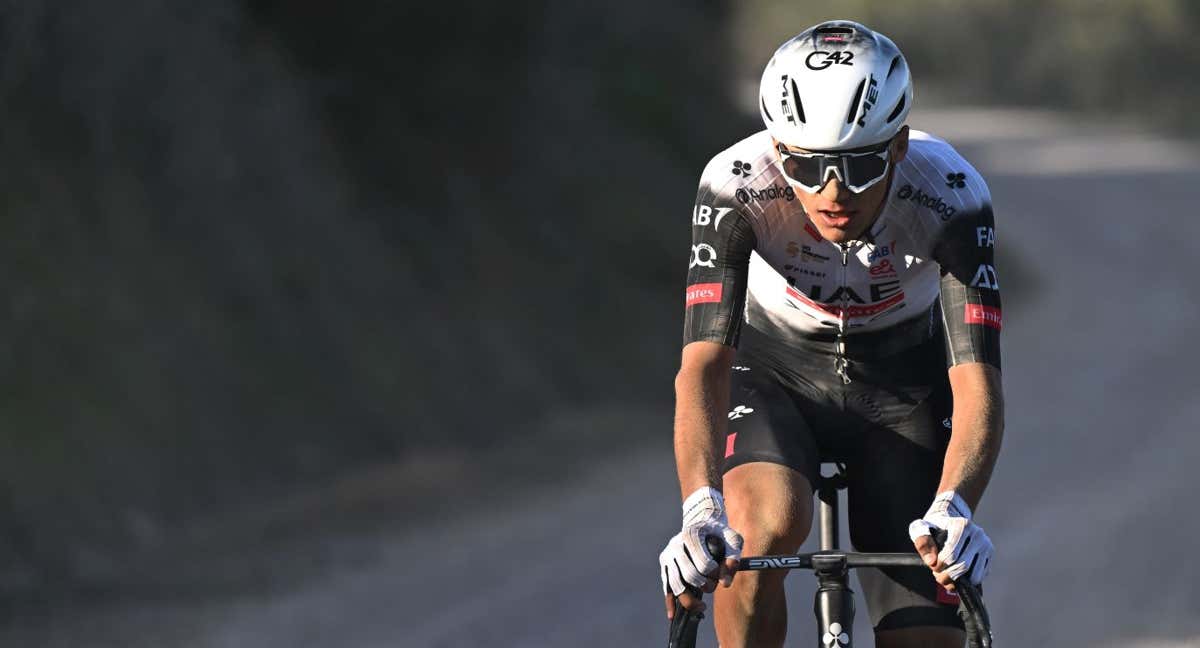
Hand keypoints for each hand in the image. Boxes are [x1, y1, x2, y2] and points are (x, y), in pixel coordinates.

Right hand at [659, 487, 742, 618]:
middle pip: (689, 575)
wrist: (702, 522)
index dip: (716, 574)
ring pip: (675, 584)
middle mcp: (676, 544)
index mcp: (692, 534)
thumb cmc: (719, 533)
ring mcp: (668, 555)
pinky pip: (666, 587)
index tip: (721, 574)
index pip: (704, 563)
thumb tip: (726, 583)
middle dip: (704, 586)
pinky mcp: (665, 565)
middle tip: (713, 587)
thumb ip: (733, 557)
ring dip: (689, 600)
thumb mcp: (732, 539)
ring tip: (701, 607)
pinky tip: (673, 616)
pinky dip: (669, 602)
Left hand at [909, 491, 993, 588]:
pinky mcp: (989, 556)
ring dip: (959, 582)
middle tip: (938, 576)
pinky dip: (967, 581)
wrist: (949, 519)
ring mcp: (986, 545)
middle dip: (948, 576)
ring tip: (947, 575)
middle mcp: (977, 534)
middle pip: (964, 566)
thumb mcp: (921, 528)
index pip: (952, 554)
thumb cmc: (934, 526)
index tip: (932, 566)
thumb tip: (931, 562)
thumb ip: (923, 542)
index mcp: (961, 525)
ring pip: (975, 575)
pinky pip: (980, 576)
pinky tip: (956, 574)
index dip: (940, 565)